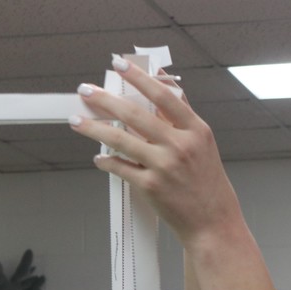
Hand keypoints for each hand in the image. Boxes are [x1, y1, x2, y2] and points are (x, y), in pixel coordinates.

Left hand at [69, 55, 243, 248]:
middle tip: (86, 91)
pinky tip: (99, 158)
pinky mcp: (151, 187)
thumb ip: (182, 116)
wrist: (213, 223)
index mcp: (196, 130)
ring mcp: (164, 166)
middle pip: (134, 114)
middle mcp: (180, 145)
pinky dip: (106, 161)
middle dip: (104, 100)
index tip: (119, 65)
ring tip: (77, 121)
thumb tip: (165, 83)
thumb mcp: (203, 144)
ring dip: (93, 128)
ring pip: (120, 139)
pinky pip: (120, 168)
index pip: (163, 95)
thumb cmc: (208, 184)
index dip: (139, 78)